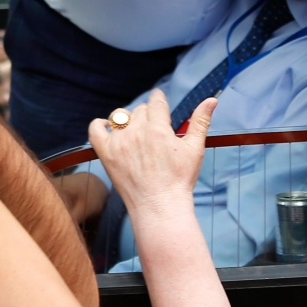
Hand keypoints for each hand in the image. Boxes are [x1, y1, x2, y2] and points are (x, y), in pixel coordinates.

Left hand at [89, 92, 211, 221]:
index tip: (159, 101)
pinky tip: (108, 127)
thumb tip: (212, 99)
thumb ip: (200, 121)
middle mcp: (137, 132)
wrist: (160, 206)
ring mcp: (119, 143)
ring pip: (120, 116)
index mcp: (159, 129)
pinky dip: (99, 124)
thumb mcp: (195, 149)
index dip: (159, 100)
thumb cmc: (180, 179)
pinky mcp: (106, 154)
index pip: (156, 102)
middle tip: (154, 130)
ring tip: (136, 131)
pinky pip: (95, 130)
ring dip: (128, 119)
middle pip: (140, 110)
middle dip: (148, 115)